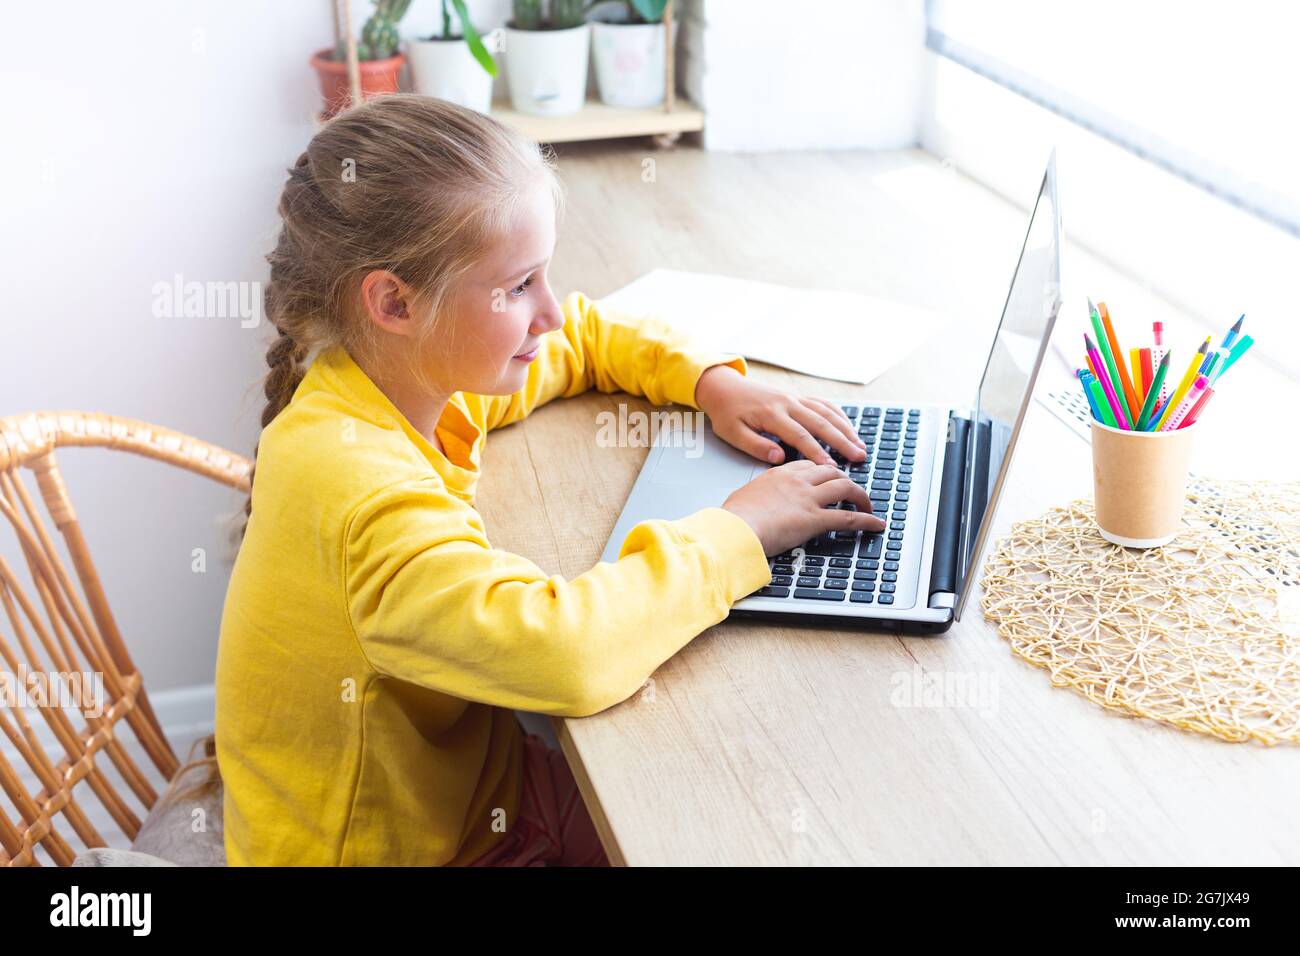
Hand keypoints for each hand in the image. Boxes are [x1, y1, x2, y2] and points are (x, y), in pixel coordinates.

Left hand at [694, 365, 866, 465]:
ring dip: (845, 429)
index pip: (799, 436)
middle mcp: (787, 404)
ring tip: (860, 445)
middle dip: (842, 441)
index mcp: (771, 414)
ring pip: (826, 412)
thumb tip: (779, 458)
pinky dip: (839, 415)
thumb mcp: (732, 434)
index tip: (831, 467)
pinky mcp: (797, 397)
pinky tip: (849, 427)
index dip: (816, 452)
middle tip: (859, 457)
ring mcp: (794, 398)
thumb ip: (756, 446)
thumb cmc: (727, 413)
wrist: (724, 387)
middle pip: (821, 423)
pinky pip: (823, 404)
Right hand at [721, 460, 884, 555]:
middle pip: (832, 471)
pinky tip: (875, 524)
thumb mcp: (745, 496)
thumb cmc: (733, 517)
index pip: (809, 465)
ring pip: (845, 488)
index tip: (828, 477)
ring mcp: (808, 498)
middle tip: (852, 490)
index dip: (823, 471)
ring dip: (860, 496)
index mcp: (779, 473)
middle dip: (845, 480)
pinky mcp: (815, 519)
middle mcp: (797, 481)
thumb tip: (758, 503)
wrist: (734, 527)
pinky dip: (866, 520)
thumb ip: (759, 494)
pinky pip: (848, 517)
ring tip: (867, 505)